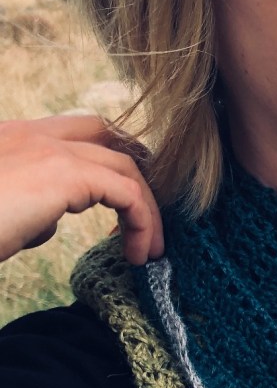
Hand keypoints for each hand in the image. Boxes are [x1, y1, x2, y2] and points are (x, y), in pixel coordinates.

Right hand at [0, 116, 163, 266]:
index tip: (120, 213)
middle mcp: (32, 133)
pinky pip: (129, 193)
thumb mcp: (3, 216)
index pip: (79, 134)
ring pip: (127, 167)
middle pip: (112, 138)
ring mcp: (48, 148)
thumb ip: (27, 208)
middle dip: (142, 177)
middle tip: (150, 221)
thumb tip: (50, 220)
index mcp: (15, 138)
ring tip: (148, 251)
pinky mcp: (63, 173)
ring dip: (148, 211)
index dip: (110, 166)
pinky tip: (136, 254)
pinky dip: (143, 223)